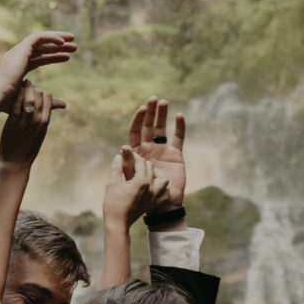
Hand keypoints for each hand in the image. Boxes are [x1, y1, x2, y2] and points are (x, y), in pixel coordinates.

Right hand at [0, 29, 77, 114]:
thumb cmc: (11, 104)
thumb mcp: (34, 100)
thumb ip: (49, 100)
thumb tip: (64, 105)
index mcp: (18, 68)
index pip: (39, 58)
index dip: (53, 57)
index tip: (68, 57)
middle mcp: (17, 57)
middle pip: (41, 48)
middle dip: (57, 46)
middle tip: (74, 46)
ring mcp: (18, 52)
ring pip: (40, 40)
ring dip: (57, 39)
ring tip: (73, 40)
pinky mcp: (21, 49)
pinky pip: (38, 38)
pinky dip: (50, 38)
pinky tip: (63, 42)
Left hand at [0, 83, 61, 167]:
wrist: (16, 163)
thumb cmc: (27, 148)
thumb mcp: (40, 133)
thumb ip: (44, 118)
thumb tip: (51, 109)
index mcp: (45, 121)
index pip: (48, 97)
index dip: (40, 90)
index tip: (33, 90)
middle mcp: (38, 120)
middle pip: (39, 94)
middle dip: (32, 87)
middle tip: (24, 85)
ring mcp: (26, 122)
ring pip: (29, 97)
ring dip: (23, 88)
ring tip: (18, 86)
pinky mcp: (14, 124)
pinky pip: (16, 106)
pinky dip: (15, 97)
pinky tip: (11, 93)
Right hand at [102, 147, 163, 226]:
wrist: (118, 224)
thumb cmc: (113, 205)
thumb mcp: (111, 184)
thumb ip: (116, 168)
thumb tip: (119, 156)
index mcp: (141, 181)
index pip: (140, 162)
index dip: (133, 156)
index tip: (126, 155)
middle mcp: (151, 188)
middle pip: (151, 167)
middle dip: (141, 163)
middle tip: (132, 164)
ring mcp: (154, 196)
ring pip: (163, 179)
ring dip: (156, 174)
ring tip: (146, 175)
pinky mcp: (154, 204)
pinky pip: (165, 194)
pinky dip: (162, 189)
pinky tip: (153, 188)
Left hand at [127, 97, 186, 218]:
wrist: (162, 205)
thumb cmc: (142, 194)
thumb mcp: (132, 178)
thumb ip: (128, 164)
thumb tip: (123, 148)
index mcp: (136, 152)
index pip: (136, 131)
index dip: (138, 119)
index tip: (142, 109)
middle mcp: (149, 148)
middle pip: (149, 126)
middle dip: (151, 112)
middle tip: (153, 99)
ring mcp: (162, 150)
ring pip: (162, 128)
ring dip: (162, 115)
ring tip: (163, 102)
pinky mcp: (175, 154)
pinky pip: (178, 138)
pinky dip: (179, 127)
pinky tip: (180, 115)